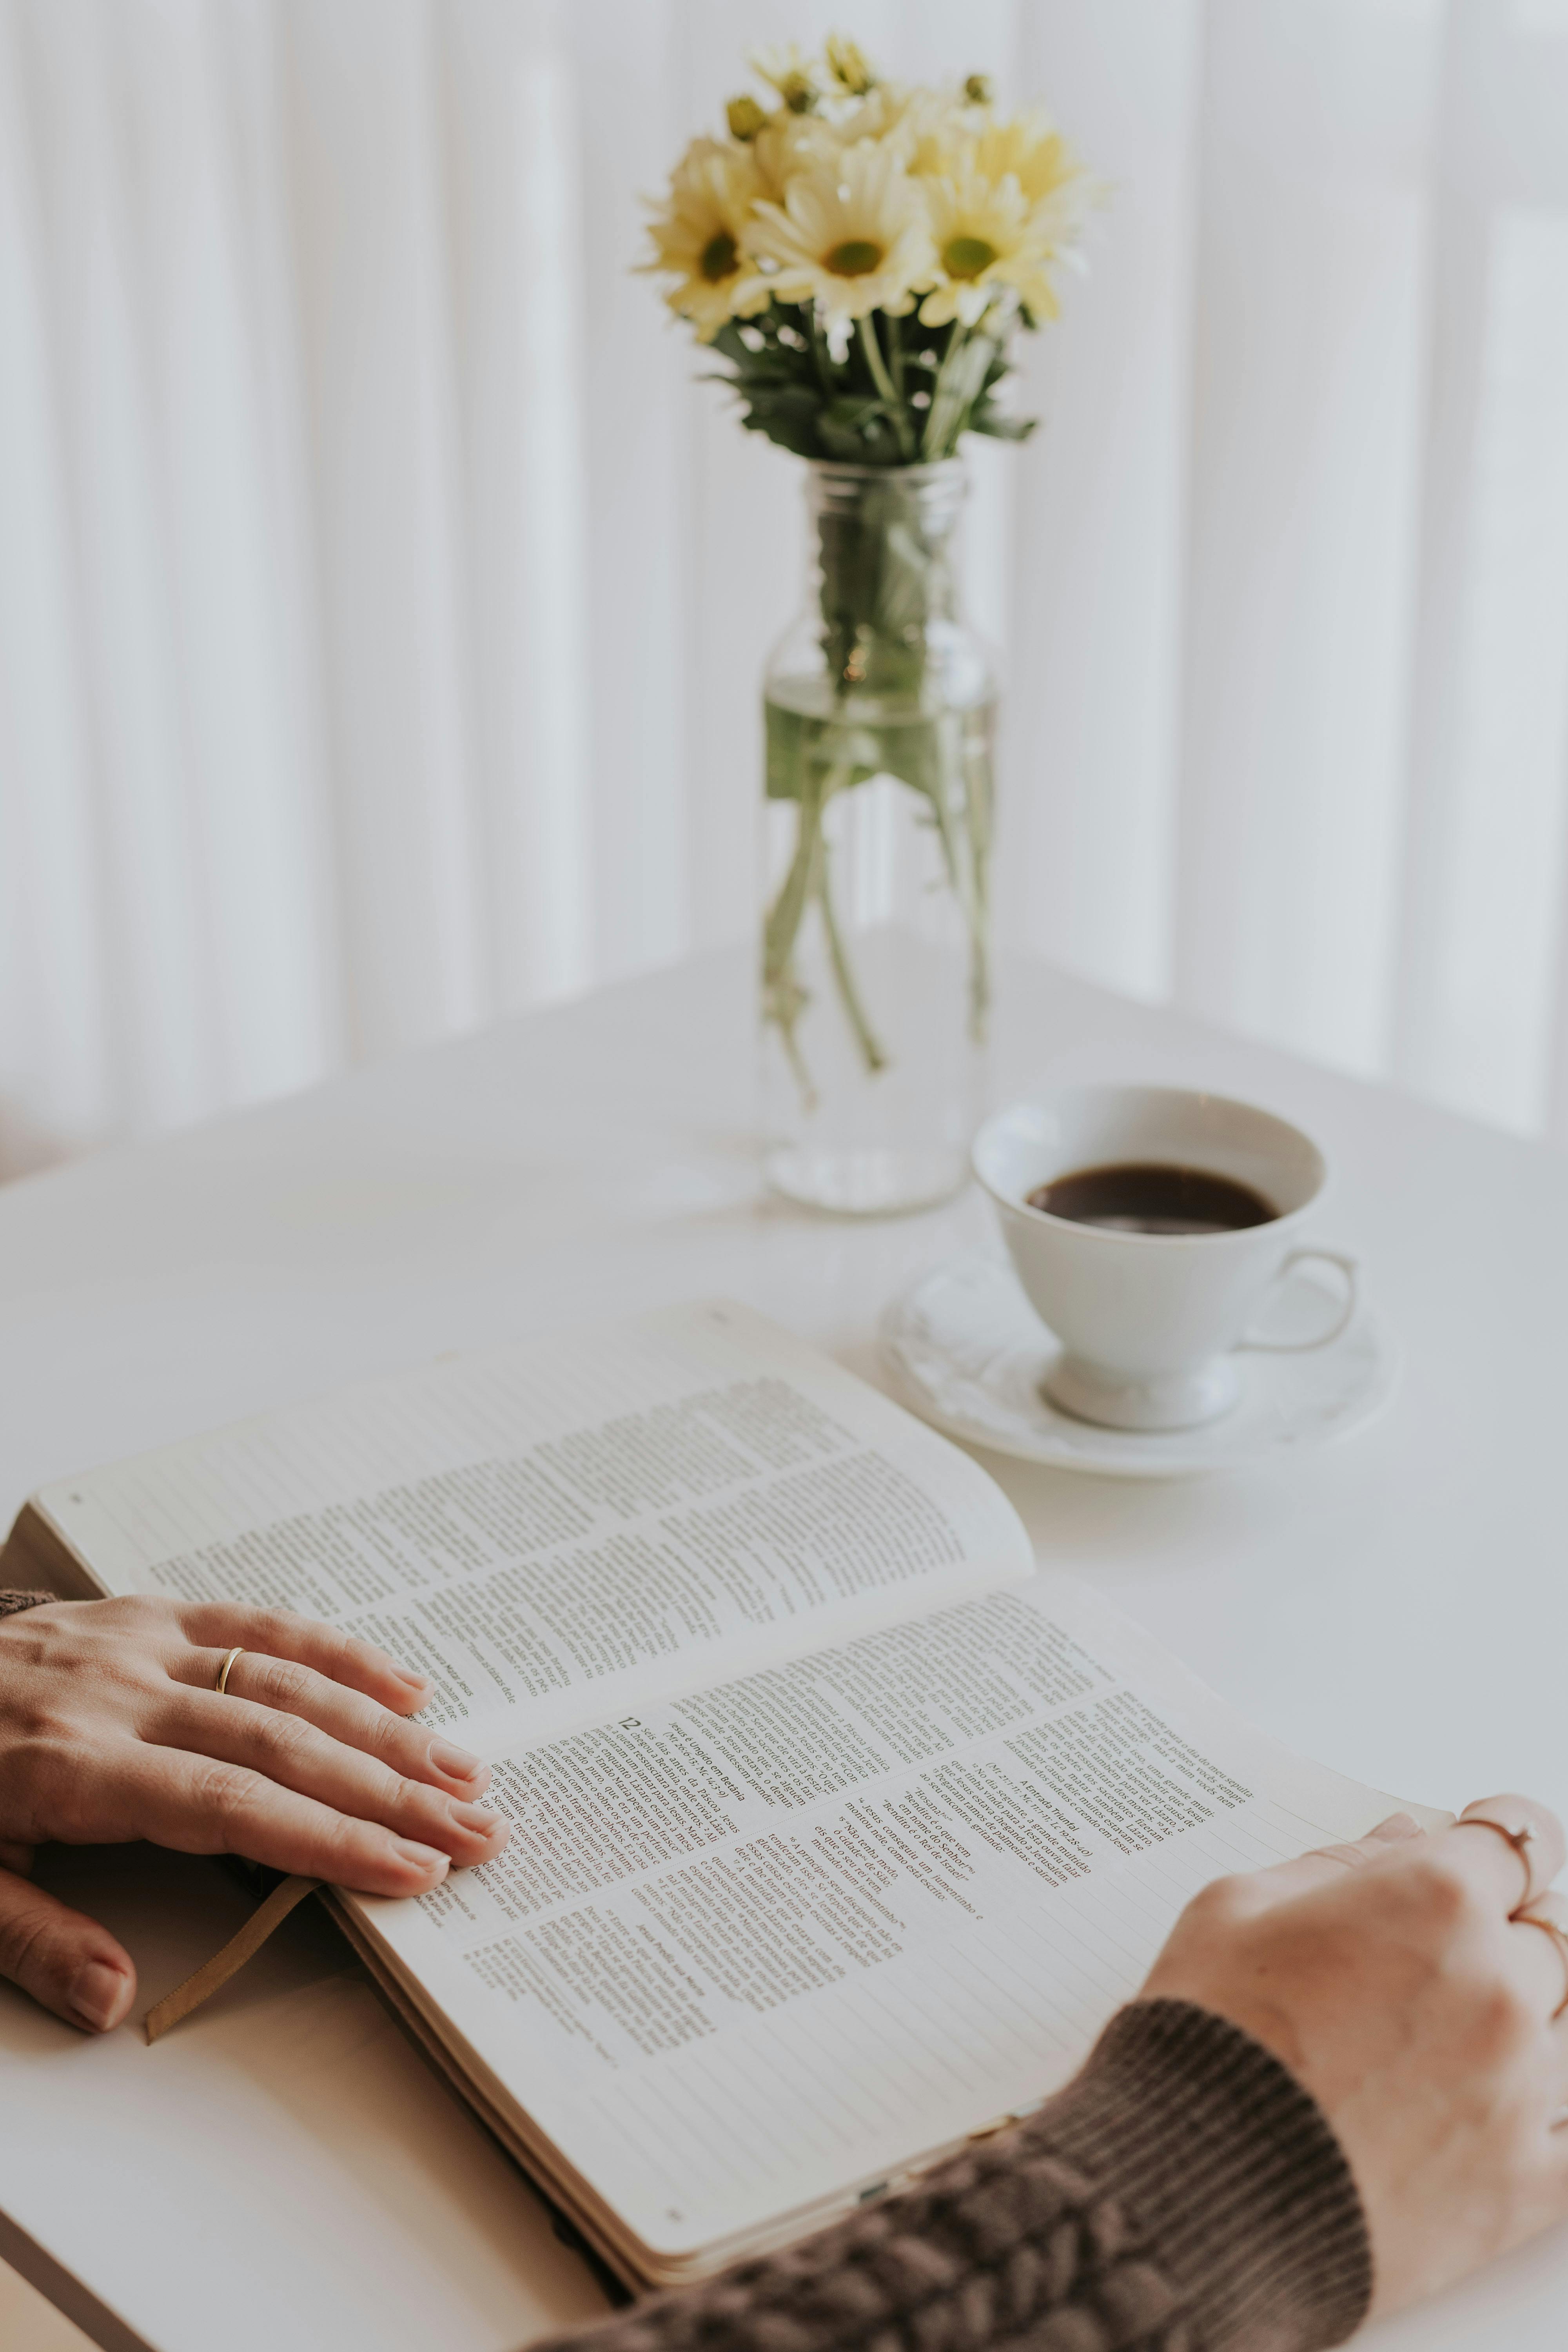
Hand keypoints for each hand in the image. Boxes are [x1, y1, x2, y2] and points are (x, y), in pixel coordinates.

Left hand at [0, 1595, 509, 2034]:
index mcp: (75, 1766)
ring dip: (385, 1726)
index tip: (410, 1870)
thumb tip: (114, 2000)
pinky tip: (401, 1679)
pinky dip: (335, 1649)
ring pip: (284, 1680)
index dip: (327, 1839)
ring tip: (463, 1769)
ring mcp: (139, 1644)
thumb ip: (31, 1938)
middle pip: (281, 1744)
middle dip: (390, 1791)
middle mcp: (122, 1695)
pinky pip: (255, 1622)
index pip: (231, 1809)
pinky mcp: (146, 1612)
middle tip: (477, 1830)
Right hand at [1140, 1794, 1567, 2315]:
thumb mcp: (1236, 1910)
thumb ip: (1335, 1865)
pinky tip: (1511, 2100)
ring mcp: (1523, 2089)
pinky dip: (1553, 2109)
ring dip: (1525, 2017)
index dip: (1499, 1836)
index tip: (1490, 1845)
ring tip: (1455, 2035)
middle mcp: (1497, 1987)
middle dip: (1502, 1930)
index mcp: (1433, 1902)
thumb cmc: (1204, 2043)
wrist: (1190, 2192)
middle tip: (1445, 1950)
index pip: (1517, 1840)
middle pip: (1550, 1932)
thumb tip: (1401, 1838)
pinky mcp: (1529, 2186)